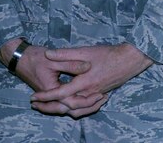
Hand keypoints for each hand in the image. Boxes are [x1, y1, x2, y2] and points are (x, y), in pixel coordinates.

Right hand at [0, 39, 105, 114]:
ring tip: (99, 100)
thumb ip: (71, 63)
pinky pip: (65, 102)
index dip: (88, 100)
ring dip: (83, 106)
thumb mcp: (53, 58)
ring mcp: (51, 96)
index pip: (72, 102)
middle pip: (72, 109)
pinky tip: (87, 96)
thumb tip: (88, 66)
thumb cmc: (35, 57)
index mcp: (52, 90)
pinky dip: (76, 101)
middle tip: (104, 98)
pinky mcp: (52, 92)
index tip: (101, 94)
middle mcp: (51, 97)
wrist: (20, 58)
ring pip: (68, 107)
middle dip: (89, 106)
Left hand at [29, 43, 152, 117]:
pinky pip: (85, 108)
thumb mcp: (84, 50)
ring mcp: (95, 95)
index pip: (60, 94)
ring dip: (61, 110)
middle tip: (36, 105)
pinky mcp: (101, 94)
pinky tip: (70, 106)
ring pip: (76, 111)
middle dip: (49, 108)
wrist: (130, 59)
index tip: (33, 97)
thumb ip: (65, 54)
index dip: (45, 96)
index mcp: (83, 83)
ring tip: (48, 107)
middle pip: (66, 107)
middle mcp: (89, 93)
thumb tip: (48, 54)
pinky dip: (76, 110)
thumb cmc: (107, 54)